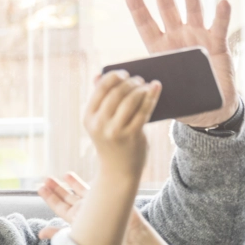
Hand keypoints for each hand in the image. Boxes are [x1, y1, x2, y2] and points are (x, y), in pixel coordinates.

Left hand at [39, 172, 154, 240]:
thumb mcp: (78, 235)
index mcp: (74, 219)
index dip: (49, 197)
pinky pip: (91, 187)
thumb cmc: (103, 239)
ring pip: (77, 191)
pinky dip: (83, 181)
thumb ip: (58, 232)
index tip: (40, 188)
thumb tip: (39, 234)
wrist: (129, 234)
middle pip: (66, 197)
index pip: (58, 207)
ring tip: (61, 175)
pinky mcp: (104, 197)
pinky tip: (77, 175)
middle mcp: (83, 211)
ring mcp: (93, 203)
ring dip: (69, 182)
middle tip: (45, 179)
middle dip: (56, 188)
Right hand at [82, 70, 158, 188]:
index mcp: (89, 118)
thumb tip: (99, 75)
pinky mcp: (132, 136)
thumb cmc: (111, 141)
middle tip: (139, 79)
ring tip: (147, 85)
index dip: (113, 76)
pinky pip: (143, 111)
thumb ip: (100, 100)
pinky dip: (151, 97)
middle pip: (116, 93)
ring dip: (141, 88)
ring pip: (130, 100)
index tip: (124, 73)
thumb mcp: (100, 123)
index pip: (100, 89)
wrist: (118, 171)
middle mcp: (99, 124)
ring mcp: (115, 131)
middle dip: (130, 82)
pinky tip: (155, 88)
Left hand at [123, 0, 235, 127]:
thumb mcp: (154, 91)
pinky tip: (222, 3)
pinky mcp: (217, 44)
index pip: (145, 23)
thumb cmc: (180, 98)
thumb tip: (94, 80)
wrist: (209, 108)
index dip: (137, 6)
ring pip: (193, 12)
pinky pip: (219, 27)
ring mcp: (198, 37)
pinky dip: (222, 15)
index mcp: (159, 48)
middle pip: (168, 10)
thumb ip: (129, 83)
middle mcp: (178, 37)